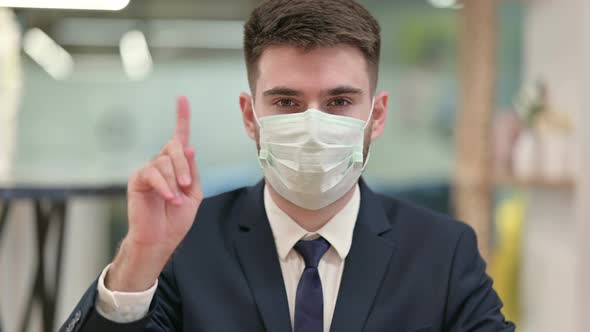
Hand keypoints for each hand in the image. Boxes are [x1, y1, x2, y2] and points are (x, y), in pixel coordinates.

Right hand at [106, 96, 201, 290]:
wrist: (161, 239)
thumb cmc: (176, 219)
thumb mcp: (193, 193)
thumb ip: (192, 171)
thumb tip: (189, 147)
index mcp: (176, 166)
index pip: (179, 137)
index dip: (181, 117)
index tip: (182, 99)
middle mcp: (161, 164)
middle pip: (175, 147)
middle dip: (184, 164)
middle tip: (186, 185)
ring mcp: (149, 170)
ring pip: (165, 162)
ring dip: (175, 180)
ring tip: (177, 199)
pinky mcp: (138, 179)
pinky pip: (153, 174)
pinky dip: (164, 187)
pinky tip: (170, 199)